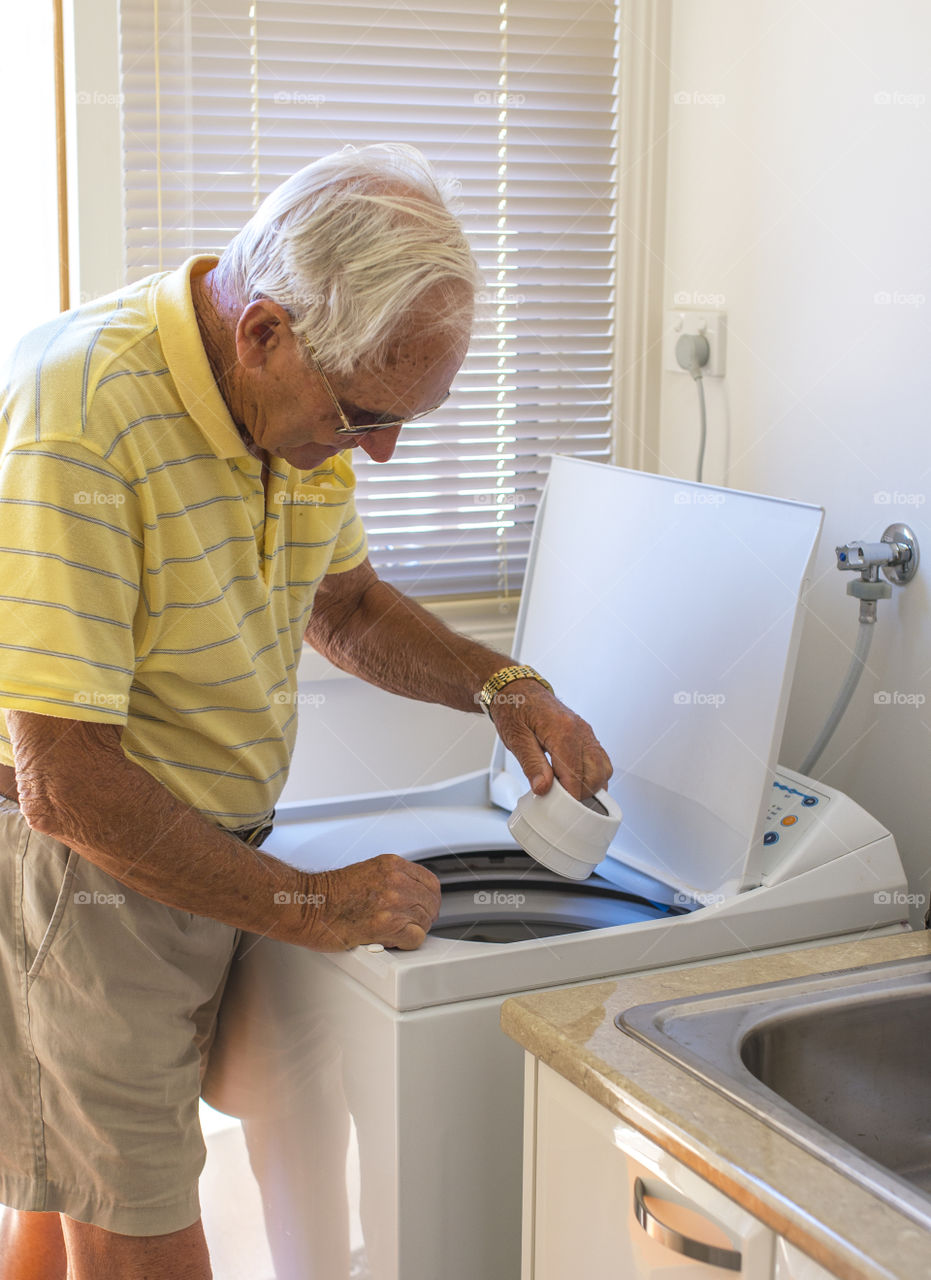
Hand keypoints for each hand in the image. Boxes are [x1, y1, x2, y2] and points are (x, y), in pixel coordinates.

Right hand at [303, 854, 440, 950]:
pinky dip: (406, 943)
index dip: (430, 898)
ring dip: (413, 930)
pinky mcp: (386, 925)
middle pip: (431, 902)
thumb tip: (411, 894)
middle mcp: (395, 880)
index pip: (431, 881)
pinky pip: (415, 938)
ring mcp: (393, 902)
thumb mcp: (367, 871)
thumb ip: (392, 880)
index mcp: (392, 865)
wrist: (307, 905)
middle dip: (423, 916)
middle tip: (410, 925)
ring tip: (395, 933)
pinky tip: (392, 940)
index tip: (425, 907)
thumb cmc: (328, 893)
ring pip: (425, 921)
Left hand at [487, 681, 612, 801]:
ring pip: (604, 770)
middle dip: (581, 794)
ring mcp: (586, 732)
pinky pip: (600, 760)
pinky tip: (574, 779)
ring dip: (590, 786)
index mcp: (563, 732)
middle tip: (560, 800)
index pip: (576, 776)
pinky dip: (593, 774)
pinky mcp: (586, 735)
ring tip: (567, 790)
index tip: (557, 807)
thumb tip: (543, 788)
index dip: (569, 797)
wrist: (517, 689)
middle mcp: (580, 731)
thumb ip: (532, 764)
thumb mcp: (516, 739)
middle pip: (596, 776)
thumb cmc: (514, 710)